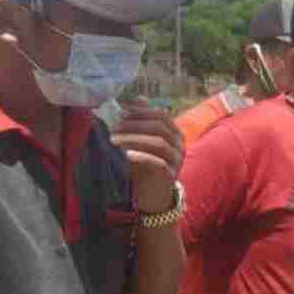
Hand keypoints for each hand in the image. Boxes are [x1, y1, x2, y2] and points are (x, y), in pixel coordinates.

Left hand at [112, 97, 184, 211]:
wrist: (153, 195)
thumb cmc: (145, 166)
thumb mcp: (140, 142)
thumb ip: (140, 122)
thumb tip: (136, 98)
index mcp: (174, 133)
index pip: (161, 115)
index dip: (141, 111)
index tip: (121, 112)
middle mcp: (179, 144)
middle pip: (159, 127)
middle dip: (134, 124)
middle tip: (113, 127)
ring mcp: (177, 160)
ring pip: (158, 143)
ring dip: (134, 139)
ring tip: (114, 140)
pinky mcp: (171, 174)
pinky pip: (157, 162)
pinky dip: (141, 157)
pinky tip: (126, 155)